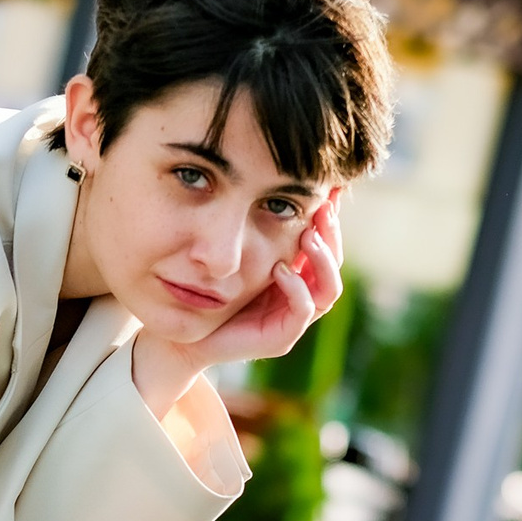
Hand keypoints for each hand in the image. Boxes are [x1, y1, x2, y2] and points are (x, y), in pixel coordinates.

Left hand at [132, 192, 345, 408]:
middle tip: (323, 207)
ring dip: (322, 260)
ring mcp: (293, 319)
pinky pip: (303, 311)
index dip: (330, 220)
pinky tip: (280, 269)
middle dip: (331, 234)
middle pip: (335, 264)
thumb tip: (272, 182)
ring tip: (307, 235)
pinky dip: (296, 288)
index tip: (328, 191)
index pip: (326, 245)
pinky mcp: (281, 338)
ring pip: (328, 290)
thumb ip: (259, 225)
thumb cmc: (209, 290)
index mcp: (295, 274)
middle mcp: (300, 296)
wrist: (187, 334)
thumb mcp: (238, 250)